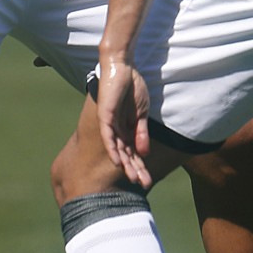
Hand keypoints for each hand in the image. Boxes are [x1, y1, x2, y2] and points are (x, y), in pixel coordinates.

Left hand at [95, 55, 153, 187]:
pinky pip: (108, 136)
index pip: (133, 152)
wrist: (123, 68)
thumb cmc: (132, 87)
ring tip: (132, 177)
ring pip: (117, 149)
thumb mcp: (142, 113)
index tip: (148, 180)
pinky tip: (117, 161)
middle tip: (144, 184)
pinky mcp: (104, 117)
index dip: (140, 166)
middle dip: (135, 169)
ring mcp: (110, 124)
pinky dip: (112, 149)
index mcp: (126, 129)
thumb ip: (141, 133)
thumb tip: (144, 153)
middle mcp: (116, 130)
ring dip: (125, 163)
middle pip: (126, 154)